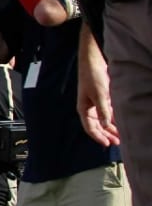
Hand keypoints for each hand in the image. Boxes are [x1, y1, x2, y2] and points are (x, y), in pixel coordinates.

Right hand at [78, 31, 121, 146]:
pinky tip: (121, 122)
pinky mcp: (103, 97)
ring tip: (120, 135)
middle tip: (117, 142)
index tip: (107, 144)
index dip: (98, 136)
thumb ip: (103, 111)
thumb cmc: (93, 76)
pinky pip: (108, 112)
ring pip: (104, 120)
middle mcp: (89, 107)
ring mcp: (96, 103)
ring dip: (111, 128)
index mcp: (84, 108)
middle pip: (97, 126)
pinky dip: (114, 118)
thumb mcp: (99, 94)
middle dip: (106, 134)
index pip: (90, 127)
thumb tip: (106, 126)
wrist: (93, 61)